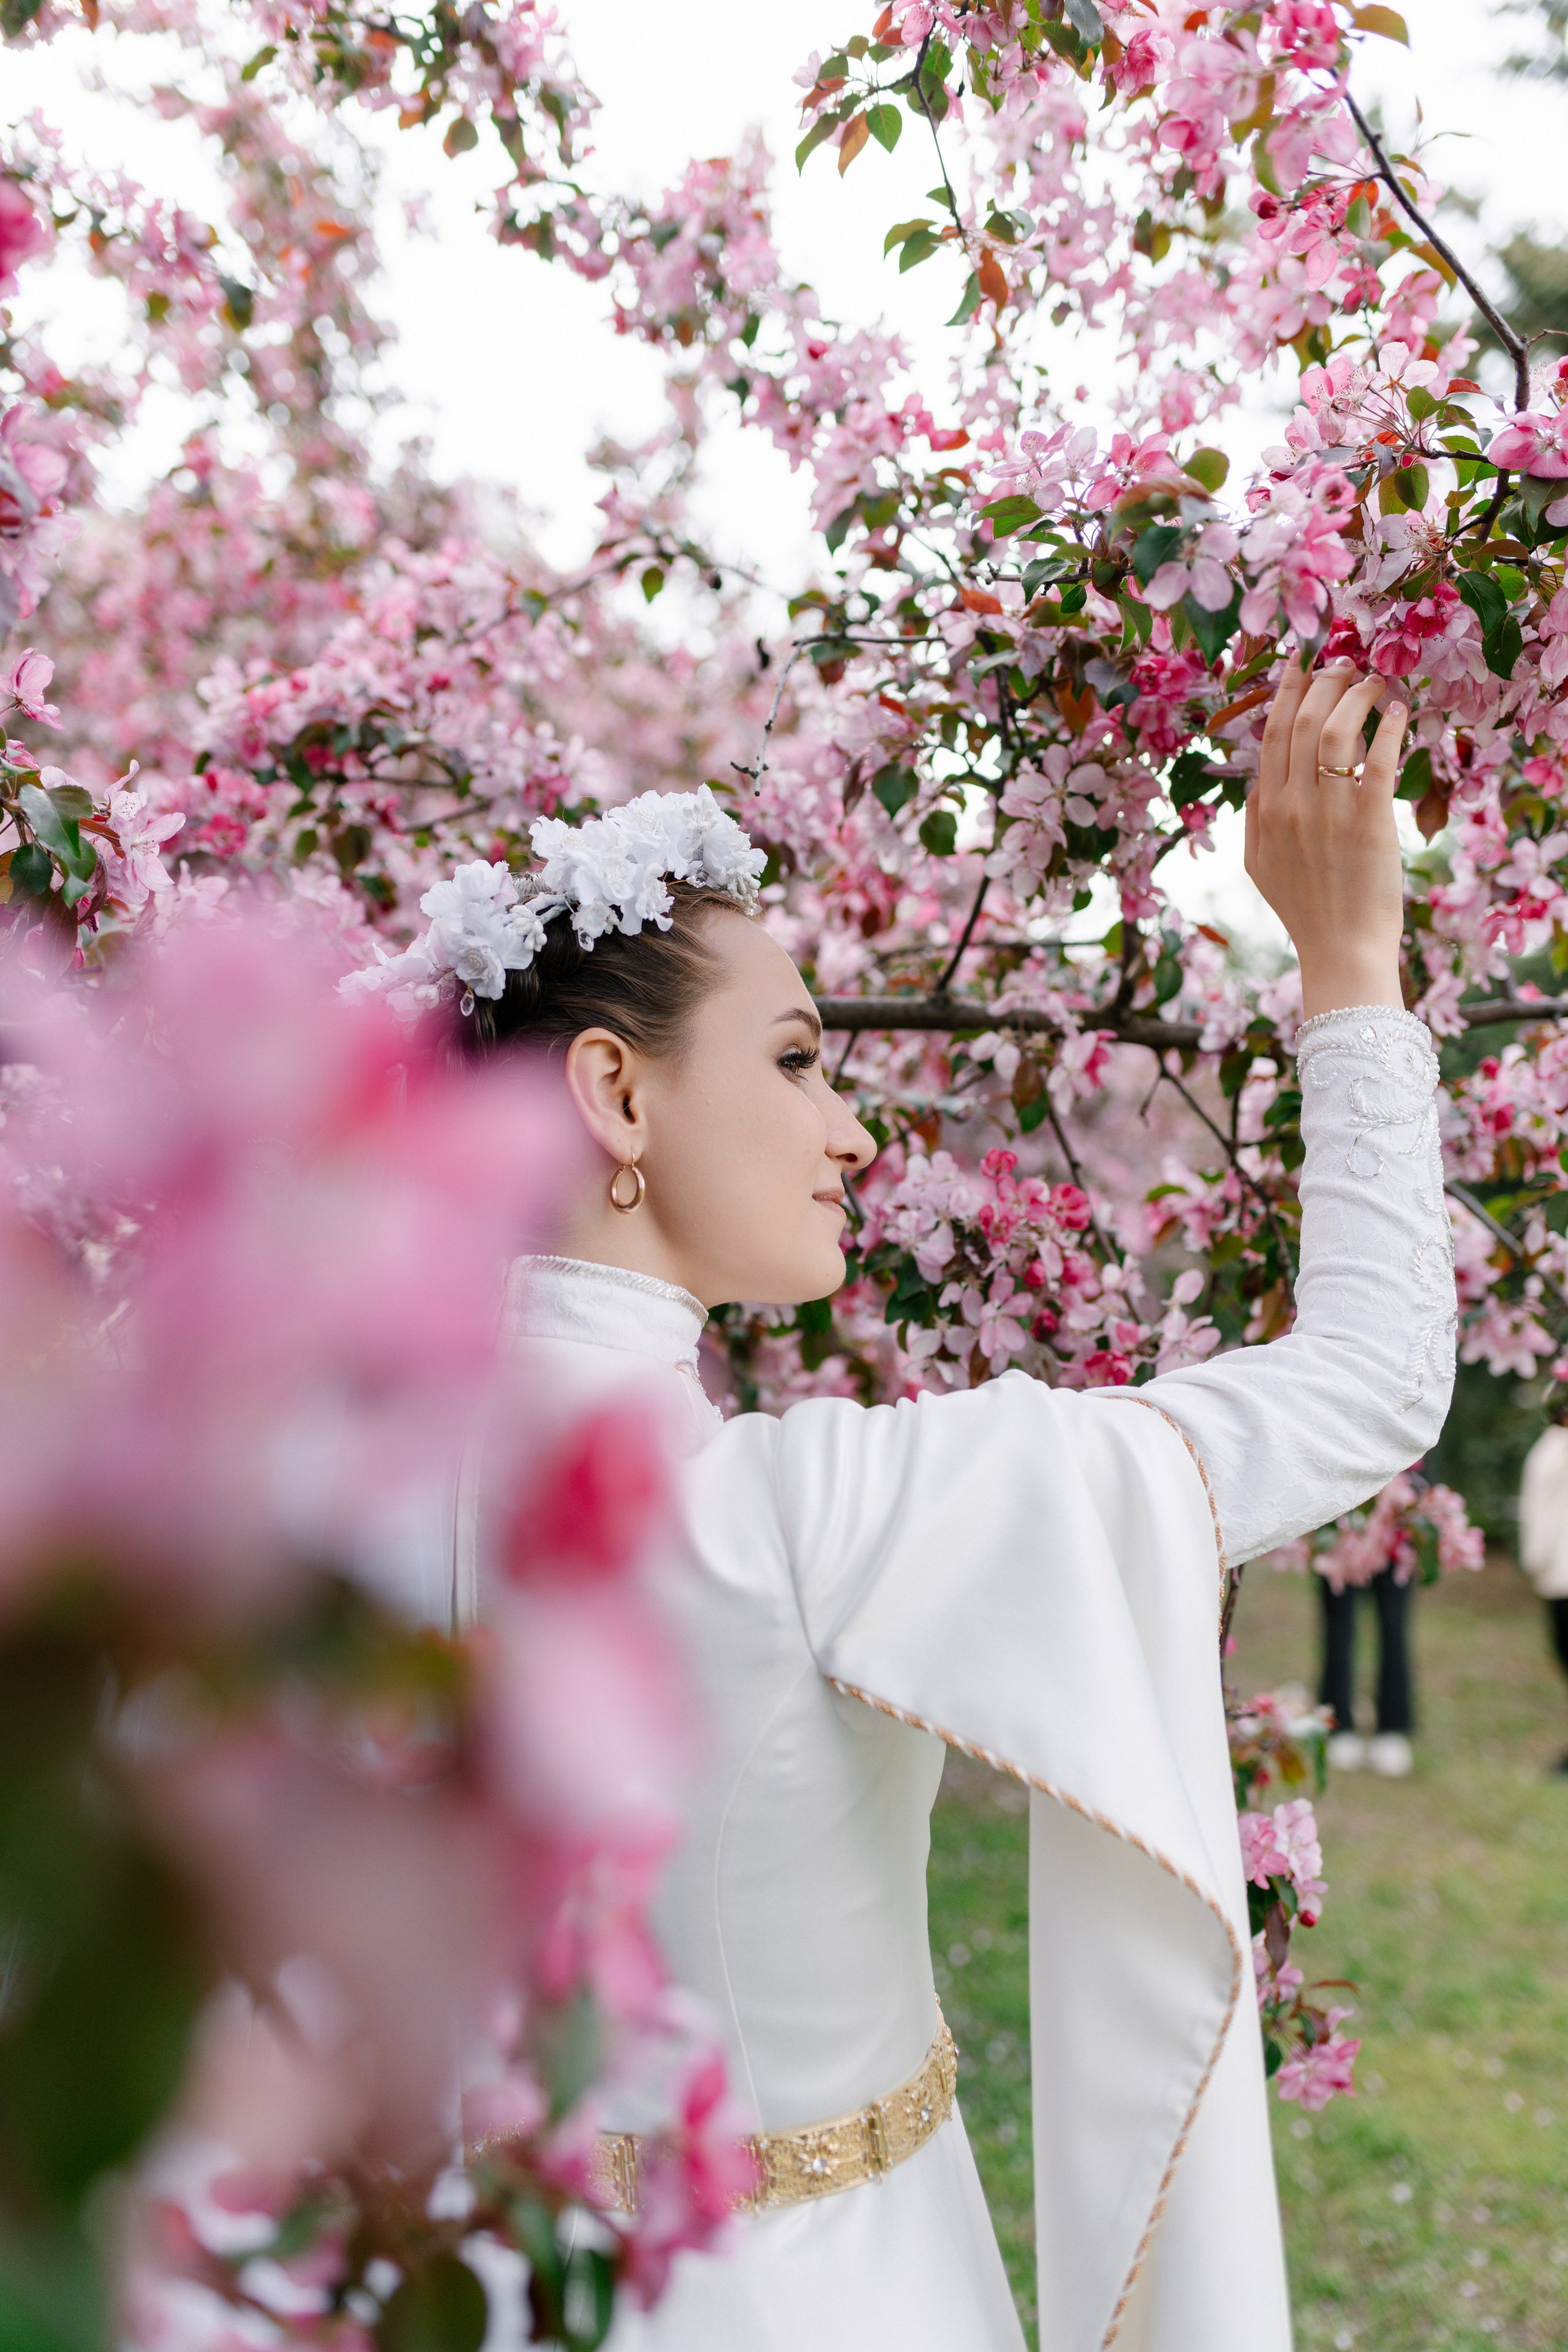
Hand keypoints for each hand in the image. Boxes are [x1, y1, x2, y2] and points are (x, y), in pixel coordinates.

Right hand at [1244, 657, 1407, 1020]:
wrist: (1339, 949)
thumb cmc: (1304, 910)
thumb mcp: (1258, 865)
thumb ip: (1254, 820)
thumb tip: (1260, 782)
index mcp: (1266, 809)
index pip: (1273, 733)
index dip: (1288, 690)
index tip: (1301, 663)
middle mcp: (1292, 804)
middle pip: (1303, 721)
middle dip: (1324, 681)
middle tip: (1345, 664)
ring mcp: (1330, 813)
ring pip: (1337, 731)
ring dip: (1356, 696)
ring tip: (1373, 683)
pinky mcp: (1369, 823)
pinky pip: (1378, 761)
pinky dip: (1389, 729)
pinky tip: (1397, 712)